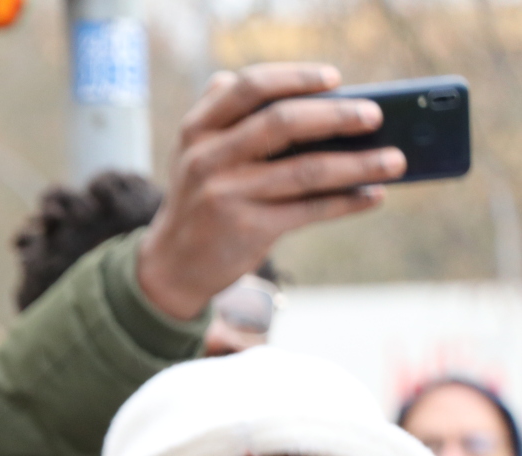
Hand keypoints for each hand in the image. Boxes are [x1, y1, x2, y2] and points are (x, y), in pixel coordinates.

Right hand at [138, 63, 405, 320]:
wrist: (172, 266)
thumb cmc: (202, 199)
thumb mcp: (199, 153)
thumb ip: (233, 118)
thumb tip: (314, 98)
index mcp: (197, 130)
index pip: (248, 87)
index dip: (295, 78)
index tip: (335, 78)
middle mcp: (207, 159)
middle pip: (282, 123)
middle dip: (336, 116)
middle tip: (374, 116)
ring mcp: (226, 195)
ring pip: (305, 171)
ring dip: (358, 164)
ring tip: (395, 161)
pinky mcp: (246, 230)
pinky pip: (309, 211)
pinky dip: (347, 202)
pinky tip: (373, 195)